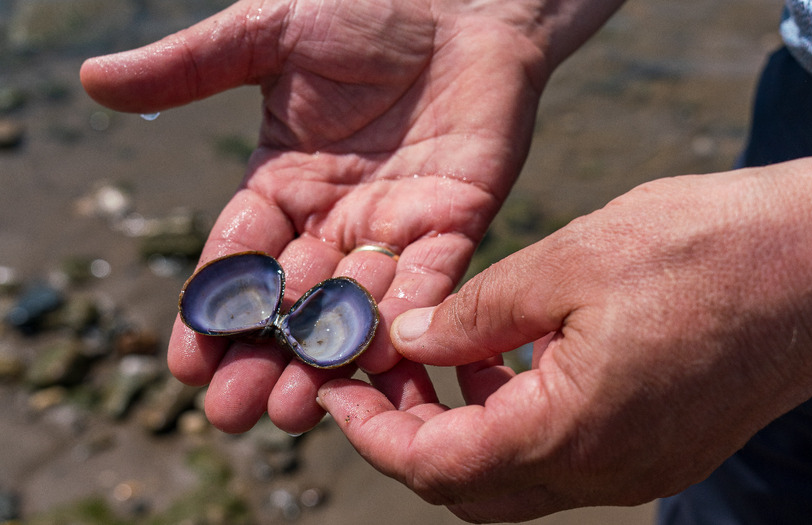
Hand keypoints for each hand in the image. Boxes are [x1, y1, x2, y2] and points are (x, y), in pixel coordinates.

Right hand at [80, 0, 550, 433]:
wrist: (460, 0)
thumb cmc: (366, 7)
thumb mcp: (268, 33)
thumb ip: (192, 67)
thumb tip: (94, 82)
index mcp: (286, 182)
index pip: (239, 258)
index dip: (213, 310)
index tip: (186, 364)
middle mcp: (337, 217)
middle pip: (292, 300)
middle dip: (263, 356)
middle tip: (234, 412)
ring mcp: (396, 224)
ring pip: (354, 306)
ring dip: (325, 359)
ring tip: (294, 411)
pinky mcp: (456, 221)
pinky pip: (427, 280)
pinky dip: (404, 320)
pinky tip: (377, 363)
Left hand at [316, 142, 811, 521]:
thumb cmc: (710, 247)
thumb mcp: (571, 259)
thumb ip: (478, 313)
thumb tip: (413, 340)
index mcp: (574, 431)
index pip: (438, 466)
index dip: (374, 433)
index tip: (340, 393)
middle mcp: (607, 471)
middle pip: (472, 489)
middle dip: (411, 437)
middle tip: (383, 375)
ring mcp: (641, 467)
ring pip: (518, 478)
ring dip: (466, 430)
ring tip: (443, 360)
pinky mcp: (664, 446)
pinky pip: (566, 456)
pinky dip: (519, 422)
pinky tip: (511, 363)